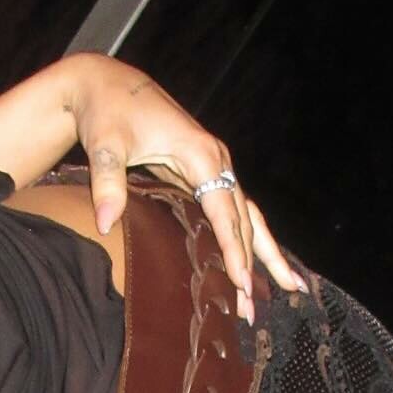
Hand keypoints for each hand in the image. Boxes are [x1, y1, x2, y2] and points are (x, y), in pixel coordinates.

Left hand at [66, 54, 306, 322]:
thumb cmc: (106, 113)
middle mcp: (218, 160)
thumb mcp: (104, 145)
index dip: (233, 249)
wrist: (105, 84)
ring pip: (249, 216)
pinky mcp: (206, 174)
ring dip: (263, 254)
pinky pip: (234, 212)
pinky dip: (248, 239)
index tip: (241, 283)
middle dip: (253, 264)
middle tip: (253, 308)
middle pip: (245, 219)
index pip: (225, 211)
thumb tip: (105, 223)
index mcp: (202, 153)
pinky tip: (257, 264)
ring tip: (288, 288)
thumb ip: (107, 183)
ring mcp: (215, 167)